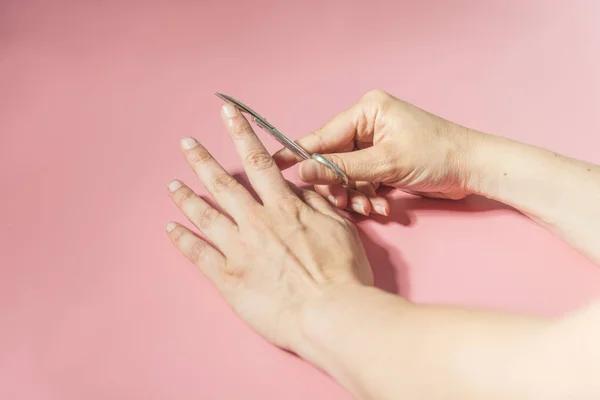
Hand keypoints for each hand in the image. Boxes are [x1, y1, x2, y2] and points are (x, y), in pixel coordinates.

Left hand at [166, 103, 372, 351]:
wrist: (332, 314)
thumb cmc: (342, 273)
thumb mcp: (340, 228)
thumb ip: (316, 204)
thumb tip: (298, 189)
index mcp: (283, 208)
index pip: (258, 161)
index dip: (242, 134)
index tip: (228, 113)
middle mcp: (257, 223)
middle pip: (223, 183)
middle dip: (202, 159)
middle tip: (186, 143)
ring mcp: (239, 250)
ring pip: (205, 215)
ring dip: (186, 196)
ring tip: (172, 183)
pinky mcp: (229, 278)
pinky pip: (198, 254)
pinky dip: (181, 239)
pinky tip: (170, 227)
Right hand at [273, 90, 475, 215]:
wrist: (473, 169)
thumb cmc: (436, 155)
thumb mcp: (386, 163)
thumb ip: (342, 168)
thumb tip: (305, 171)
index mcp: (367, 111)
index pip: (323, 135)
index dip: (299, 154)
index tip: (273, 166)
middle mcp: (368, 124)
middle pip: (333, 159)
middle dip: (340, 185)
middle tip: (345, 203)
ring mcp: (376, 144)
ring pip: (348, 174)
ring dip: (357, 194)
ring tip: (372, 207)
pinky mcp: (385, 161)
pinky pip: (364, 180)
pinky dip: (370, 195)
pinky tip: (383, 206)